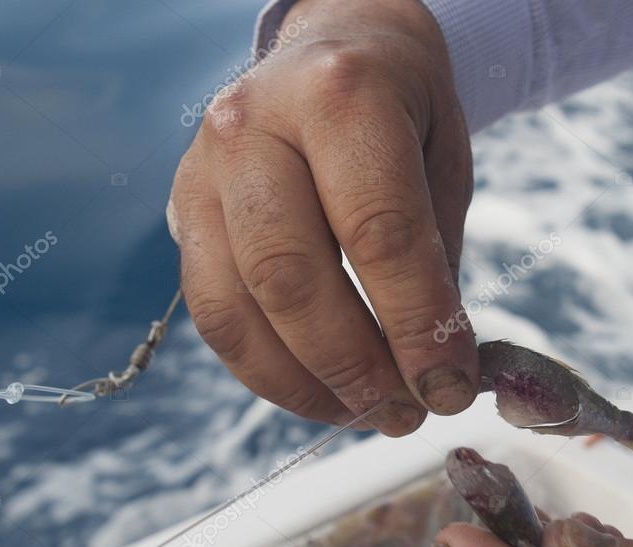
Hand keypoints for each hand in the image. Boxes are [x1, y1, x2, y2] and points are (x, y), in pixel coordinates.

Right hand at [167, 0, 475, 435]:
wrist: (334, 45)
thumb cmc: (402, 110)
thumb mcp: (444, 163)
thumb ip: (434, 261)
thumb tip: (434, 371)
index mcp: (340, 94)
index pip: (380, 232)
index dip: (418, 326)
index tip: (450, 390)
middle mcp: (254, 126)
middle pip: (293, 277)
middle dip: (356, 367)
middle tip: (406, 416)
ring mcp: (204, 168)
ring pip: (238, 307)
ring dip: (306, 385)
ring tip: (365, 415)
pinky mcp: (183, 209)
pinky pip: (213, 313)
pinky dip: (266, 370)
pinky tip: (317, 391)